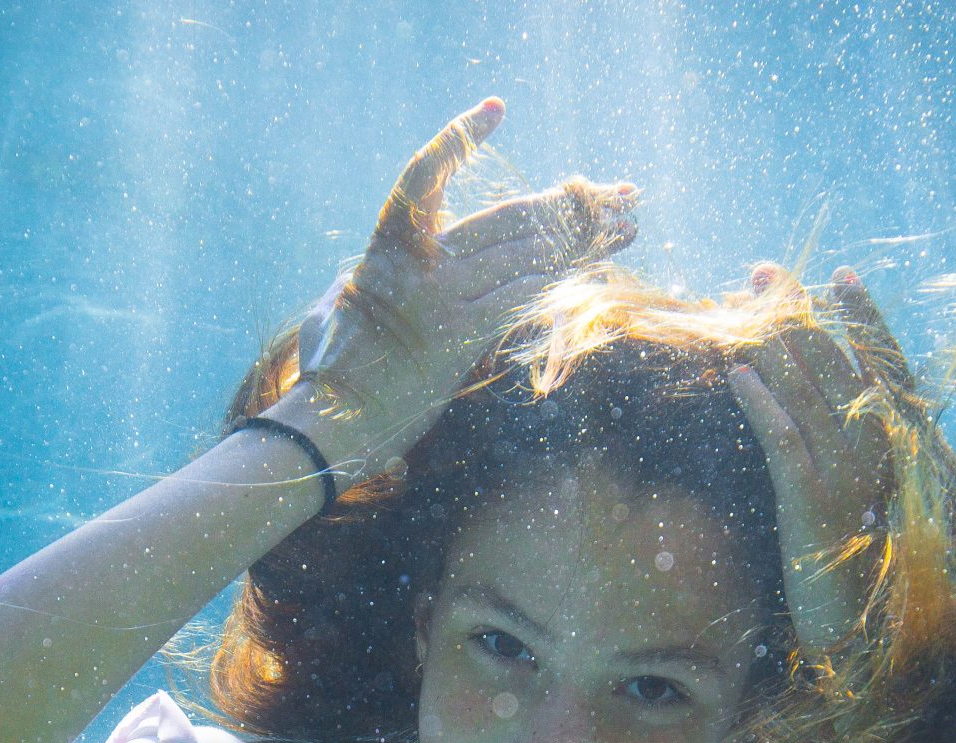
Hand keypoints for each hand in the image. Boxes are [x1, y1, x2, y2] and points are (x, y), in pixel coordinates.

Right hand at [270, 98, 639, 477]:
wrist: (331, 422)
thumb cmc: (328, 369)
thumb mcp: (331, 309)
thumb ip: (351, 285)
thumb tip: (349, 283)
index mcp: (388, 245)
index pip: (425, 173)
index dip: (458, 139)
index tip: (495, 108)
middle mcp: (419, 265)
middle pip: (506, 219)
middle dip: (568, 204)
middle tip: (619, 193)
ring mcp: (440, 301)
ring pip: (526, 257)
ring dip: (585, 242)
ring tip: (627, 227)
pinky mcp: (460, 340)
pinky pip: (522, 299)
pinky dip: (563, 283)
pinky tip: (596, 271)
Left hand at [727, 265, 903, 652]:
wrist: (856, 635)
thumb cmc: (848, 570)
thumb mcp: (852, 500)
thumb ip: (845, 452)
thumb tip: (816, 407)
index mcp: (895, 448)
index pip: (882, 367)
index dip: (861, 321)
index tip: (839, 276)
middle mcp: (878, 454)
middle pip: (837, 367)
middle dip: (799, 314)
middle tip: (764, 274)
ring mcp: (849, 479)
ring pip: (810, 394)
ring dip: (774, 343)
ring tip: (744, 302)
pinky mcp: (814, 505)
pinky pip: (787, 442)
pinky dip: (763, 404)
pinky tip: (738, 374)